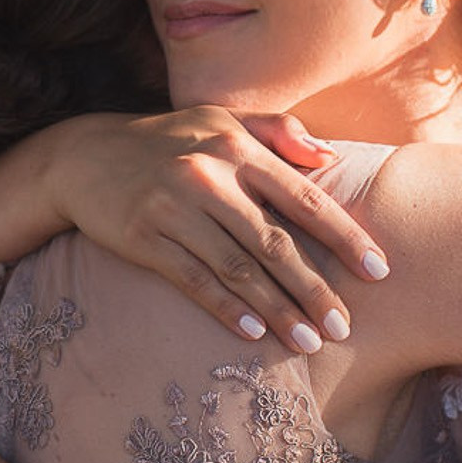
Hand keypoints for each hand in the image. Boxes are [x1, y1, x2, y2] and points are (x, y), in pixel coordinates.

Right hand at [44, 108, 387, 349]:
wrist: (83, 155)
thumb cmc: (166, 140)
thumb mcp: (219, 120)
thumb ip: (277, 131)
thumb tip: (328, 156)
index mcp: (237, 148)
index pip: (303, 197)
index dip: (344, 236)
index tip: (378, 271)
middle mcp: (209, 175)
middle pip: (274, 242)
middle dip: (315, 289)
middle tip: (344, 327)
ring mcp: (174, 207)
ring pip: (238, 268)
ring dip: (277, 310)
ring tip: (308, 342)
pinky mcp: (143, 236)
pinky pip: (193, 279)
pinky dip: (226, 308)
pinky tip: (254, 333)